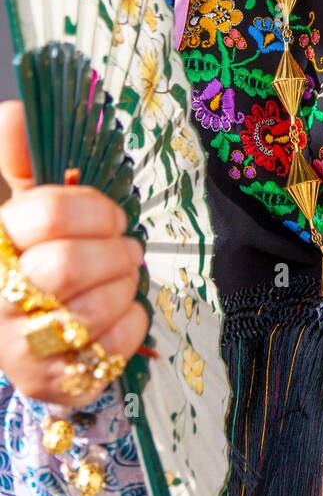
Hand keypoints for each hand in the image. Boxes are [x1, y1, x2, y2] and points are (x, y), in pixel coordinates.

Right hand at [0, 100, 147, 406]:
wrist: (25, 340)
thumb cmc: (34, 261)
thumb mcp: (23, 212)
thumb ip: (20, 160)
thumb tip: (16, 110)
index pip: (43, 212)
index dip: (92, 207)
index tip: (110, 214)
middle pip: (67, 266)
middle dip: (113, 251)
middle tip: (127, 247)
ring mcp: (18, 349)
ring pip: (93, 310)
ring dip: (127, 285)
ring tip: (127, 275)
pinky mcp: (51, 385)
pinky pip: (112, 349)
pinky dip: (133, 321)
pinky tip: (124, 311)